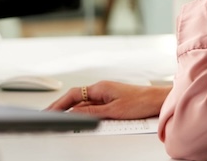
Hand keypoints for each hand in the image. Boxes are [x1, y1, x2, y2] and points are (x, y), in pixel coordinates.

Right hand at [46, 81, 170, 119]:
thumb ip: (91, 112)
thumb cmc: (140, 102)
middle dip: (61, 107)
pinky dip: (83, 112)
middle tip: (49, 116)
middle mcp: (101, 89)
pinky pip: (93, 106)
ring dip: (72, 110)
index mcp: (100, 88)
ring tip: (60, 118)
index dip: (59, 104)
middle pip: (76, 98)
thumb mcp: (113, 111)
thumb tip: (74, 112)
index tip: (49, 112)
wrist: (157, 100)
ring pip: (84, 102)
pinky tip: (80, 119)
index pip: (73, 95)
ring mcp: (106, 94)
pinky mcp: (111, 100)